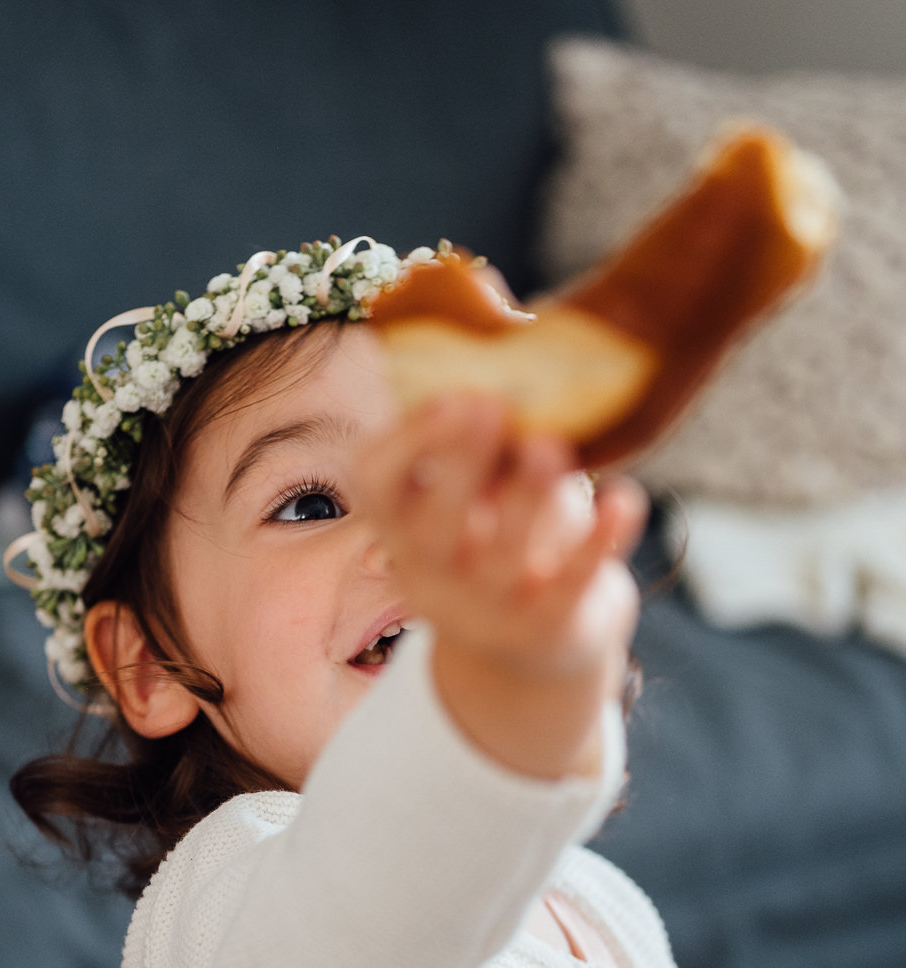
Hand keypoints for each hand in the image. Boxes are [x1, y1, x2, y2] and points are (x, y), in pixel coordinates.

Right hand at [357, 393, 646, 779]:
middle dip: (458, 466)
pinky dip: (600, 542)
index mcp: (403, 530)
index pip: (376, 488)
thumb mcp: (479, 482)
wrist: (536, 650)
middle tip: (492, 406)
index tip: (451, 395)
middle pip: (432, 527)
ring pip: (499, 559)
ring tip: (555, 447)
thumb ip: (480, 403)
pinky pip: (570, 586)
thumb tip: (486, 283)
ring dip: (525, 500)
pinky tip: (625, 497)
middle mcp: (432, 575)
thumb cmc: (503, 532)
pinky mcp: (548, 630)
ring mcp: (487, 612)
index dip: (406, 442)